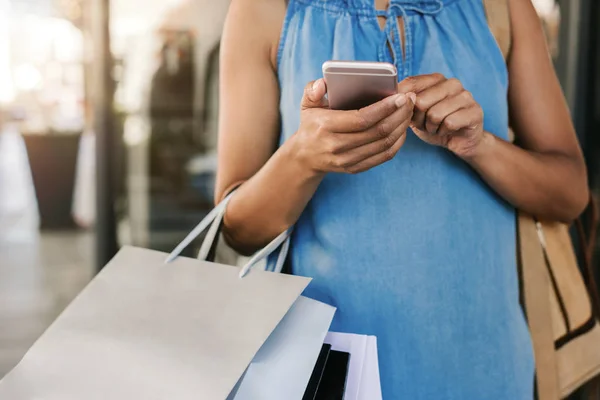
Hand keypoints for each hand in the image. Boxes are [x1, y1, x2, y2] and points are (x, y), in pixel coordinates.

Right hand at [290, 79, 414, 173]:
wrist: (304, 157)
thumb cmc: (311, 124)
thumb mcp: (306, 105)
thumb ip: (311, 90)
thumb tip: (322, 83)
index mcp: (325, 127)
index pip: (361, 119)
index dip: (384, 108)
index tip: (400, 96)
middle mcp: (336, 146)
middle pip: (377, 132)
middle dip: (398, 114)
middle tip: (410, 100)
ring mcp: (346, 160)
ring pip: (384, 144)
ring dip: (401, 127)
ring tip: (409, 111)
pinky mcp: (355, 168)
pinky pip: (383, 156)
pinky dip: (397, 142)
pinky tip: (402, 129)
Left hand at [397, 73, 484, 158]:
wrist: (459, 141)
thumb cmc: (434, 124)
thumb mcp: (415, 112)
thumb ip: (405, 102)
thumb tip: (393, 95)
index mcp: (436, 79)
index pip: (410, 83)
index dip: (403, 102)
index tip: (405, 113)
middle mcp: (452, 83)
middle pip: (420, 101)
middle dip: (418, 119)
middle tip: (425, 124)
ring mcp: (466, 96)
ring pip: (434, 114)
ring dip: (431, 127)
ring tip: (436, 127)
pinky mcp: (475, 111)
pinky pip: (449, 123)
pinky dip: (443, 132)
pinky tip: (447, 131)